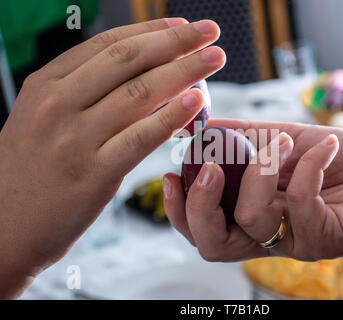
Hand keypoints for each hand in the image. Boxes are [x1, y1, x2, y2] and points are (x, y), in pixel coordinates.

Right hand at [0, 18, 224, 297]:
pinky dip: (172, 116)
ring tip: (214, 60)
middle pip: (129, 60)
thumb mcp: (40, 119)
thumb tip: (139, 76)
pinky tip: (196, 101)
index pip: (107, 45)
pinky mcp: (93, 174)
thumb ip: (81, 95)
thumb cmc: (28, 172)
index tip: (182, 26)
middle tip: (209, 32)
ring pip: (140, 93)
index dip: (151, 31)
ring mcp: (74, 139)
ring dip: (185, 71)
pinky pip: (141, 137)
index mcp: (45, 85)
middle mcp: (57, 104)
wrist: (3, 228)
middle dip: (176, 42)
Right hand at [164, 119, 342, 261]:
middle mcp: (268, 235)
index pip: (204, 227)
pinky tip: (325, 146)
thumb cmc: (340, 161)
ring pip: (252, 220)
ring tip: (286, 141)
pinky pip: (300, 204)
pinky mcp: (324, 238)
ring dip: (261, 169)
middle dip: (200, 206)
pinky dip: (309, 165)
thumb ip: (246, 138)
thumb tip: (204, 129)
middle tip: (209, 170)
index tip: (172, 175)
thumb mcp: (286, 140)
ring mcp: (295, 240)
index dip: (180, 209)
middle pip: (213, 244)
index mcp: (253, 214)